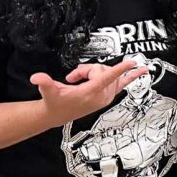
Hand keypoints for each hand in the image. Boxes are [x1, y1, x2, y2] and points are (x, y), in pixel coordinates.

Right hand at [31, 59, 147, 127]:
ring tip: (82, 78)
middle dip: (88, 69)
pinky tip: (139, 72)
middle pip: (102, 70)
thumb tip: (37, 78)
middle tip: (75, 76)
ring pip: (107, 73)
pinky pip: (122, 84)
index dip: (119, 69)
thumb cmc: (56, 102)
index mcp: (90, 93)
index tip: (132, 63)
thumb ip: (44, 83)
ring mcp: (106, 96)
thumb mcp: (48, 91)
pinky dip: (130, 77)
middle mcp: (101, 95)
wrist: (59, 114)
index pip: (107, 77)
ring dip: (95, 72)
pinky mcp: (108, 96)